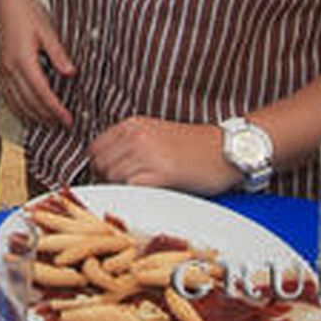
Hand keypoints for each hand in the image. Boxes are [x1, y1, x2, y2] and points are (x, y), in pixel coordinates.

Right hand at [0, 0, 74, 127]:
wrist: (7, 0)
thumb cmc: (27, 12)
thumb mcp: (48, 31)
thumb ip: (58, 54)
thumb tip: (71, 73)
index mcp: (23, 60)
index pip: (42, 93)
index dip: (55, 109)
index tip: (67, 119)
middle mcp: (10, 68)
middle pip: (29, 101)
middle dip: (46, 116)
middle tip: (62, 126)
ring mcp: (3, 69)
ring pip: (16, 102)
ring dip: (32, 116)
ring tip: (47, 124)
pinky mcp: (0, 68)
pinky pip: (7, 95)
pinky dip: (17, 108)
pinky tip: (25, 113)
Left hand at [88, 117, 239, 195]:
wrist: (227, 150)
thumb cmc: (195, 148)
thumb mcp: (156, 135)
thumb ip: (130, 146)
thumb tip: (105, 168)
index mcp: (133, 125)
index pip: (94, 149)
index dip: (100, 167)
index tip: (112, 177)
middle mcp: (136, 136)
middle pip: (100, 165)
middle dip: (109, 181)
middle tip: (129, 187)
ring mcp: (147, 153)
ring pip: (113, 178)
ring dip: (123, 189)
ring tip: (144, 190)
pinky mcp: (161, 173)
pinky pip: (131, 188)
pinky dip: (136, 196)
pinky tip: (151, 194)